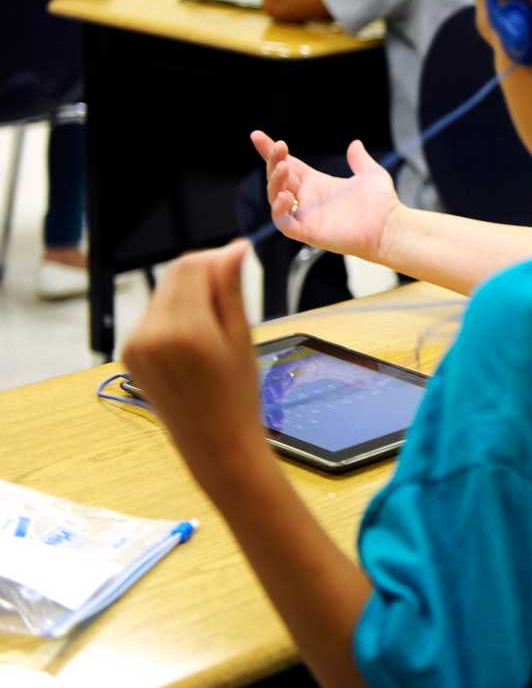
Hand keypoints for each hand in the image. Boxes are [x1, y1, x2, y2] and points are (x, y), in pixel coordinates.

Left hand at [120, 242, 269, 494]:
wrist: (214, 443)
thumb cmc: (238, 394)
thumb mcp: (242, 338)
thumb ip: (232, 289)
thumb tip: (235, 248)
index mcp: (185, 330)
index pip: (192, 266)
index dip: (216, 257)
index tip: (238, 262)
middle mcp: (152, 334)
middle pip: (174, 276)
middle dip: (202, 274)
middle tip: (231, 293)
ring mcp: (135, 344)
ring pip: (164, 294)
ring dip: (189, 294)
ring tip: (215, 324)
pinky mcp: (129, 352)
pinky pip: (153, 315)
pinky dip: (175, 314)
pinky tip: (196, 338)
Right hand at [250, 131, 400, 259]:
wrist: (391, 228)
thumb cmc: (382, 205)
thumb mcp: (370, 175)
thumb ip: (359, 160)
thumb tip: (355, 143)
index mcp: (318, 184)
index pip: (289, 165)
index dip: (271, 152)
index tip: (257, 136)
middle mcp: (308, 199)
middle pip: (280, 178)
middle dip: (274, 161)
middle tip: (279, 147)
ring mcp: (306, 216)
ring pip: (276, 198)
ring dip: (275, 181)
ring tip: (283, 166)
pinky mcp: (308, 232)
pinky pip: (284, 223)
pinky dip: (279, 210)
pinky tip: (283, 196)